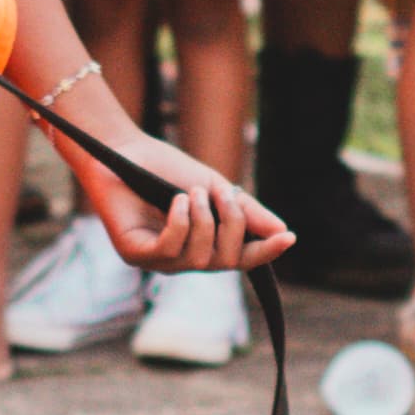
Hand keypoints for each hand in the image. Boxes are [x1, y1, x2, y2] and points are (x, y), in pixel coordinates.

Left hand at [63, 117, 296, 276]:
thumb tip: (282, 231)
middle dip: (232, 226)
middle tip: (222, 193)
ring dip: (204, 220)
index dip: (266, 252)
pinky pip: (170, 250)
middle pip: (226, 262)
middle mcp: (184, 258)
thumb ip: (245, 211)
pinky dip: (180, 223)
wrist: (124, 152)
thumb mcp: (215, 188)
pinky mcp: (135, 254)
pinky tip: (177, 201)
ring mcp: (159, 260)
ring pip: (199, 258)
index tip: (289, 238)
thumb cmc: (166, 170)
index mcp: (206, 243)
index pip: (242, 258)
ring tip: (192, 191)